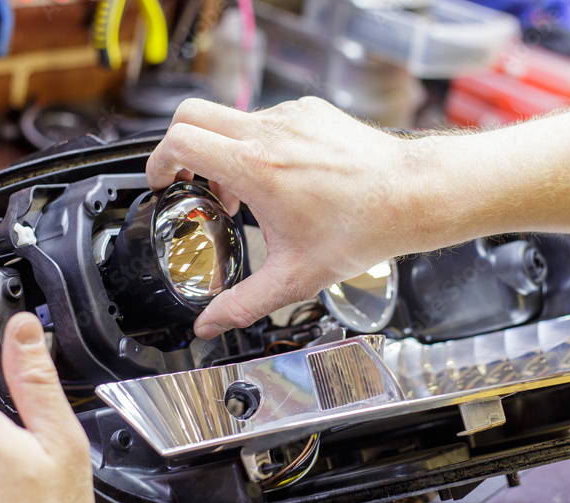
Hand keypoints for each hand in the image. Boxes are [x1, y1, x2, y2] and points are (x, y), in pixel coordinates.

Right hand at [147, 96, 434, 338]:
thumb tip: (211, 324)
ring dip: (224, 152)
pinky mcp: (311, 112)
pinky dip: (259, 145)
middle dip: (180, 148)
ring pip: (233, 120)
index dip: (157, 162)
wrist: (412, 196)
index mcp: (255, 166)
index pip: (178, 140)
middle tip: (189, 182)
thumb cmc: (363, 228)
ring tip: (243, 194)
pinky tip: (279, 180)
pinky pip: (268, 120)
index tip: (164, 184)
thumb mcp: (294, 276)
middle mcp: (269, 132)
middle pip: (192, 114)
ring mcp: (291, 117)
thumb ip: (243, 304)